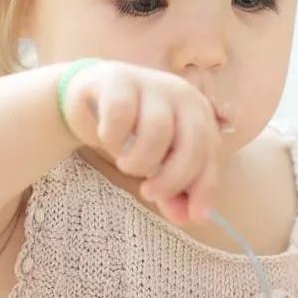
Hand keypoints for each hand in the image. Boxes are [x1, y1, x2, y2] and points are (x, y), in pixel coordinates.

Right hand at [61, 61, 220, 224]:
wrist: (89, 97)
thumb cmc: (132, 131)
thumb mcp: (157, 162)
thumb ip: (173, 188)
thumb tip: (189, 218)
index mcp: (198, 112)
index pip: (209, 154)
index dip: (203, 188)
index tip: (194, 218)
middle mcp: (181, 93)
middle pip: (192, 142)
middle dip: (173, 178)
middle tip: (149, 193)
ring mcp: (151, 82)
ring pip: (157, 131)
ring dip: (139, 160)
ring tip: (126, 164)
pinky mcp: (119, 79)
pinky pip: (121, 116)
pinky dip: (114, 138)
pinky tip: (108, 139)